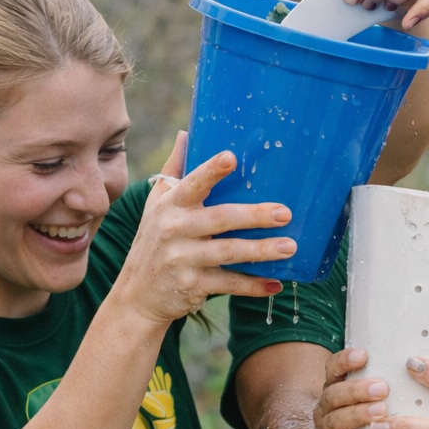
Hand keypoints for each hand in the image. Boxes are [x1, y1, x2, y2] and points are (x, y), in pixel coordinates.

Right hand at [115, 132, 289, 324]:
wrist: (138, 295)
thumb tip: (186, 133)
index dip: (211, 171)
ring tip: (290, 247)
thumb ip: (174, 170)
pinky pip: (228, 283)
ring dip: (261, 250)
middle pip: (220, 219)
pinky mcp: (192, 285)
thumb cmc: (154, 241)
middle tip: (285, 213)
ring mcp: (183, 259)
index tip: (231, 158)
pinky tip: (275, 284)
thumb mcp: (156, 205)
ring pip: (228, 252)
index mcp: (170, 205)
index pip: (191, 183)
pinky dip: (253, 286)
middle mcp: (174, 229)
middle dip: (254, 216)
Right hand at [311, 348, 386, 428]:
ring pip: (334, 420)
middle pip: (334, 394)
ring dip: (357, 415)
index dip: (344, 361)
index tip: (364, 355)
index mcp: (338, 391)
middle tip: (383, 388)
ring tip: (380, 413)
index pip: (333, 369)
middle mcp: (327, 409)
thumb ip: (404, 386)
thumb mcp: (384, 404)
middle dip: (357, 390)